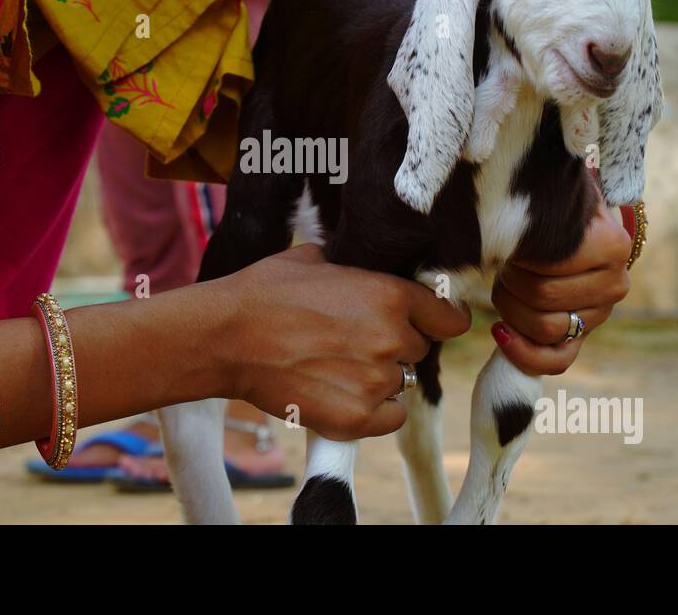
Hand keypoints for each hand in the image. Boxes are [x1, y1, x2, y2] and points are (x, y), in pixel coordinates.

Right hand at [215, 243, 469, 439]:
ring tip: (335, 365)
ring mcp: (376, 382)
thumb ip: (359, 267)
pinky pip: (391, 417)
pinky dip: (374, 410)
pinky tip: (342, 393)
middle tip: (353, 341)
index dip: (437, 320)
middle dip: (395, 345)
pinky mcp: (356, 419)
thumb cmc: (266, 291)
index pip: (450, 318)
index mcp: (391, 295)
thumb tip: (372, 265)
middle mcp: (393, 339)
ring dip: (378, 376)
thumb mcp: (318, 258)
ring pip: (400, 382)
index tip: (426, 323)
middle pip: (418, 350)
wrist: (227, 336)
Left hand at [491, 203, 632, 375]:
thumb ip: (550, 198)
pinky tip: (500, 332)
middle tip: (503, 265)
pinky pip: (556, 361)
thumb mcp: (557, 195)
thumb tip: (533, 188)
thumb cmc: (552, 211)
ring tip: (502, 285)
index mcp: (613, 246)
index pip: (552, 265)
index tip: (508, 241)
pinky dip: (523, 353)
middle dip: (509, 282)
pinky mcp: (582, 337)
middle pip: (544, 299)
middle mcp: (615, 284)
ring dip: (511, 310)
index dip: (518, 256)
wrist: (569, 229)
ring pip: (545, 329)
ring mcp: (600, 315)